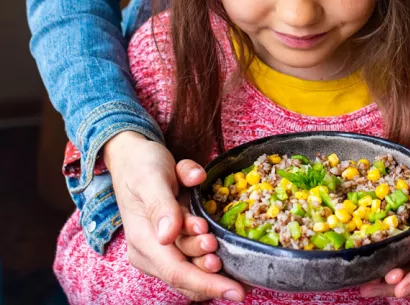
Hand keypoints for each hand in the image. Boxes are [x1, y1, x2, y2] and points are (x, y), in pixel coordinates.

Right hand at [104, 131, 244, 301]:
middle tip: (224, 249)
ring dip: (211, 261)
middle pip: (188, 274)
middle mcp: (151, 250)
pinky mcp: (172, 242)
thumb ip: (161, 205)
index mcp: (142, 239)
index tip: (237, 291)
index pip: (177, 272)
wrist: (134, 156)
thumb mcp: (151, 179)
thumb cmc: (142, 166)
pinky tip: (224, 249)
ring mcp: (162, 248)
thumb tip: (168, 235)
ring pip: (193, 268)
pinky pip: (194, 258)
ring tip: (220, 244)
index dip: (208, 284)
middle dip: (212, 271)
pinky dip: (211, 256)